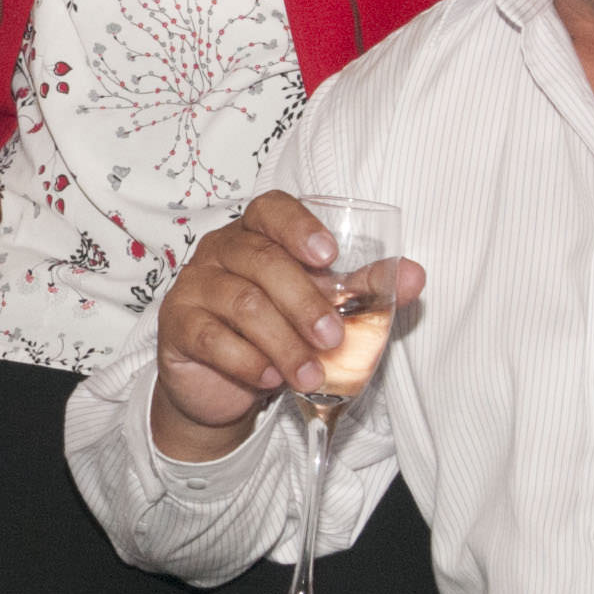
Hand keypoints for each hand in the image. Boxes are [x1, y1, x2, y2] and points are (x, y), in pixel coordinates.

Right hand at [151, 192, 428, 459]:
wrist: (221, 383)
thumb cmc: (277, 330)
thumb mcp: (323, 308)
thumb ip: (366, 289)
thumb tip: (415, 276)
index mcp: (256, 233)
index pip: (271, 210)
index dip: (298, 227)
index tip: (328, 256)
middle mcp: (220, 251)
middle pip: (261, 262)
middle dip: (303, 302)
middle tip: (333, 338)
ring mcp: (195, 286)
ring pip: (241, 304)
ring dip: (283, 343)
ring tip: (311, 375)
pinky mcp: (177, 325)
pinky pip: (212, 338)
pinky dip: (247, 360)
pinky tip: (269, 378)